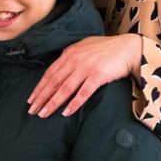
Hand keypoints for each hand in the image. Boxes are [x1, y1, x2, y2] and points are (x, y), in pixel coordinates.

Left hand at [26, 33, 143, 117]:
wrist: (129, 48)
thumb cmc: (107, 49)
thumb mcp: (84, 47)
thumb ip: (72, 56)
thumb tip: (61, 66)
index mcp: (69, 53)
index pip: (50, 73)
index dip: (39, 87)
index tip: (31, 99)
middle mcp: (75, 60)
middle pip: (53, 82)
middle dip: (41, 97)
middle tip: (32, 110)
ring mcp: (86, 68)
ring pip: (65, 88)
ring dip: (53, 102)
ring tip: (44, 114)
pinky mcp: (98, 75)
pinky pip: (83, 92)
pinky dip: (74, 103)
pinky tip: (66, 113)